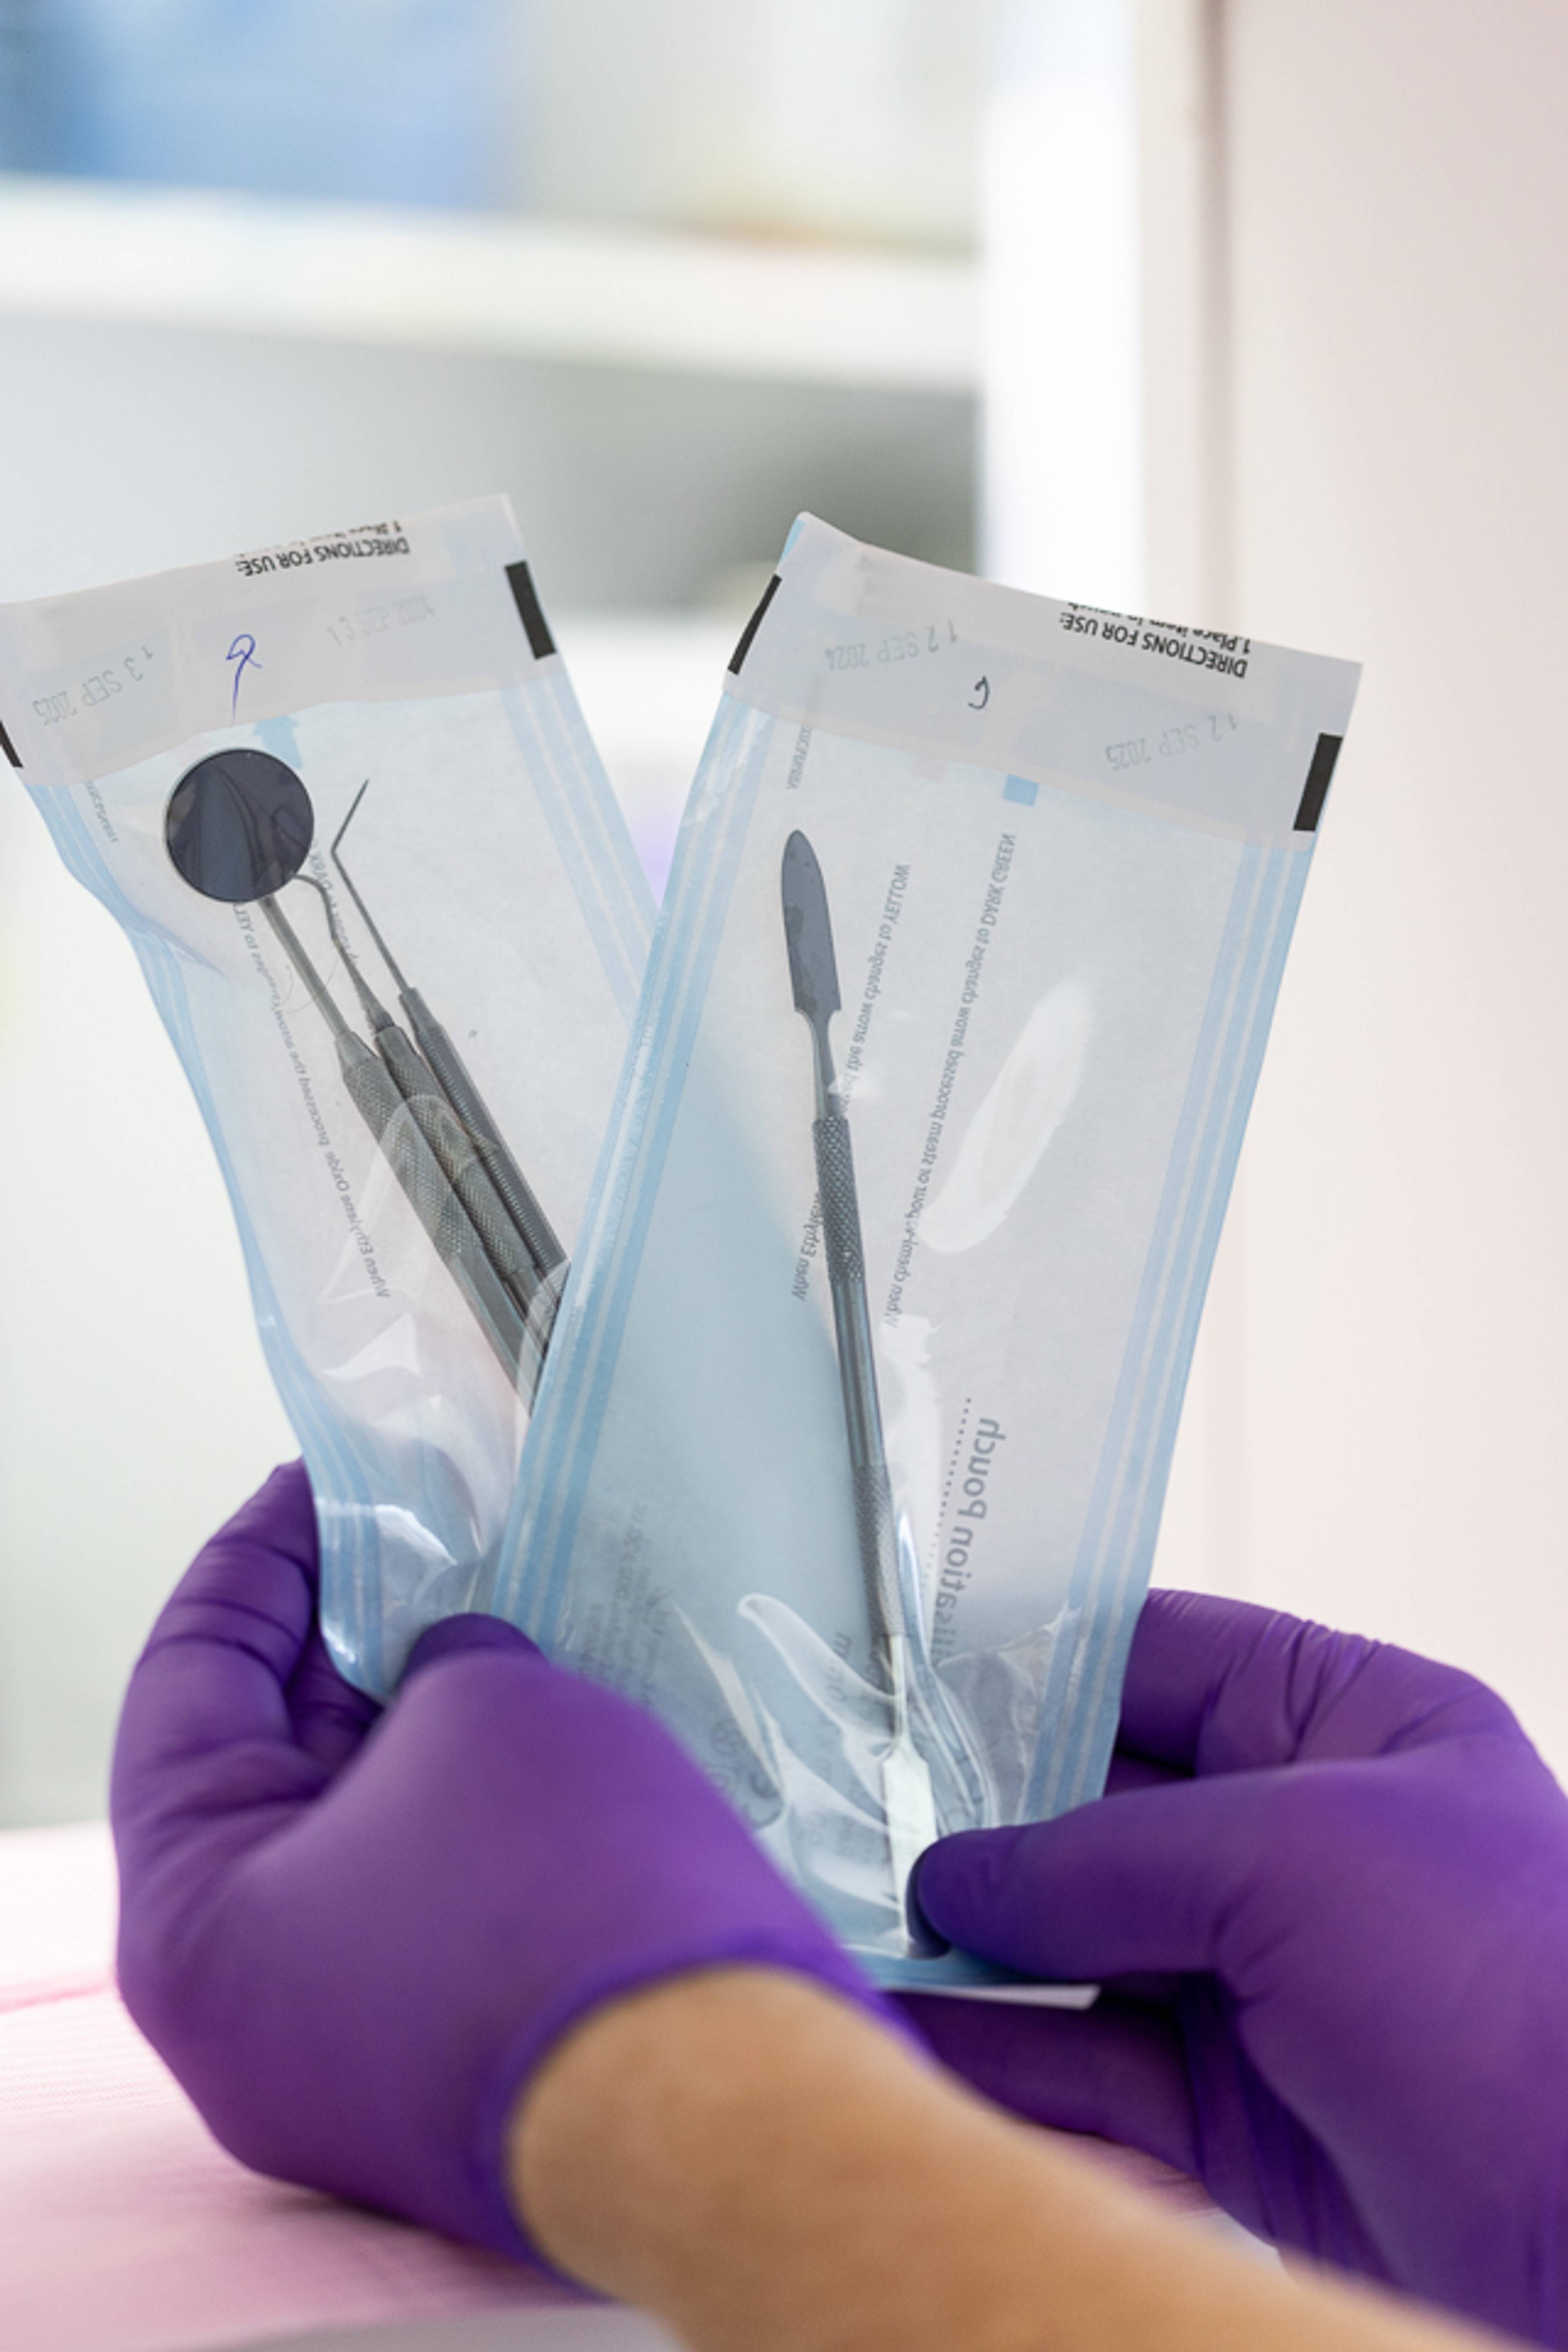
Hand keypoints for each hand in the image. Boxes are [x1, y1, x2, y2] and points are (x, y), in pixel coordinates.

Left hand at [112, 1461, 885, 2262]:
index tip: (321, 1480)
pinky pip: (456, 1892)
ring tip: (504, 1595)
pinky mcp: (476, 2052)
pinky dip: (492, 1795)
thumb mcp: (480, 1708)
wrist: (736, 2104)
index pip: (189, 1688)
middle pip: (277, 1768)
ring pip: (381, 1833)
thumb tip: (459, 1677)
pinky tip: (560, 1703)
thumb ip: (440, 1667)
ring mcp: (369, 2043)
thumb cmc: (561, 1889)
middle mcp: (259, 2007)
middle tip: (423, 1524)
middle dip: (356, 1636)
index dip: (259, 1561)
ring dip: (439, 1716)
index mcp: (196, 1928)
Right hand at [903, 1590, 1567, 2346]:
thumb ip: (1106, 1858)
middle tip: (863, 1823)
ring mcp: (1271, 1982)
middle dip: (988, 1821)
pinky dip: (1006, 2059)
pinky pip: (1095, 2068)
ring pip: (1085, 1947)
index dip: (1041, 1668)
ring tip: (867, 1930)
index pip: (1163, 1658)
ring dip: (978, 1947)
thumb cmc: (1516, 1993)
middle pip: (1105, 1808)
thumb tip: (961, 1872)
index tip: (919, 1688)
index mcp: (1353, 1728)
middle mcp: (1307, 1844)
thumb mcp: (1293, 1860)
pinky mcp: (1242, 2114)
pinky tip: (920, 2038)